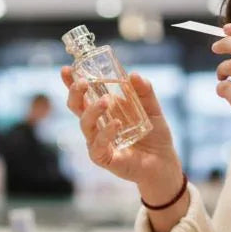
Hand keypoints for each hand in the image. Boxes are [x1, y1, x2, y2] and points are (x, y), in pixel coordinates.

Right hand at [60, 67, 184, 204]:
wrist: (164, 162)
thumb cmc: (154, 135)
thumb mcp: (152, 108)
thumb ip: (144, 91)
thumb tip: (133, 75)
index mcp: (104, 110)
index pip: (83, 95)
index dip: (71, 82)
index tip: (67, 69)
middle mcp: (97, 125)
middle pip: (76, 108)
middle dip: (76, 94)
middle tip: (84, 83)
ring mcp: (98, 142)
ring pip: (85, 125)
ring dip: (93, 111)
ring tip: (106, 101)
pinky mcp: (104, 158)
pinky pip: (97, 146)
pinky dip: (105, 133)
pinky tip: (116, 124)